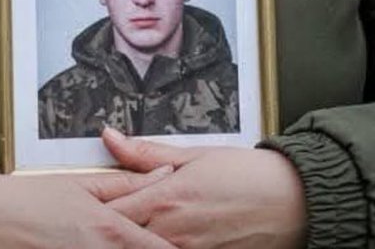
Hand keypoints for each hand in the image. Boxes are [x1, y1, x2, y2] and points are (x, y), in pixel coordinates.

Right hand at [0, 166, 177, 248]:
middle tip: (159, 239)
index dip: (177, 246)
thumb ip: (124, 182)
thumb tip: (163, 173)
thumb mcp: (78, 184)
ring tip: (114, 242)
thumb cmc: (27, 201)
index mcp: (111, 230)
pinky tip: (94, 248)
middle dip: (158, 248)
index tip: (189, 240)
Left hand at [104, 127, 306, 248]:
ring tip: (121, 234)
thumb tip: (110, 136)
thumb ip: (145, 152)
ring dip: (132, 242)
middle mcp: (174, 231)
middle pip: (123, 237)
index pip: (112, 210)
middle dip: (108, 231)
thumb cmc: (246, 176)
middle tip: (95, 224)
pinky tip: (156, 241)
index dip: (93, 210)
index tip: (82, 207)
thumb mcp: (193, 155)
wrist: (293, 202)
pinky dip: (158, 248)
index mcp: (165, 198)